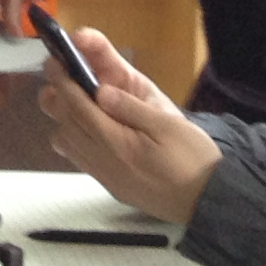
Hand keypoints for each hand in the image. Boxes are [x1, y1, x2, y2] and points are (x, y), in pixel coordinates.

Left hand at [33, 25, 221, 226]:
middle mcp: (106, 164)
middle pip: (67, 127)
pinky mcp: (114, 188)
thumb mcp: (169, 125)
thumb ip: (132, 108)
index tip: (55, 62)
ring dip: (65, 121)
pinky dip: (75, 140)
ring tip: (77, 100)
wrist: (210, 202)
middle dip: (60, 99)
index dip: (64, 84)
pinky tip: (90, 129)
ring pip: (69, 146)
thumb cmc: (195, 159)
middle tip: (62, 75)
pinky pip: (82, 161)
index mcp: (119, 145)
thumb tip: (100, 91)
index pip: (80, 109)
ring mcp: (108, 179)